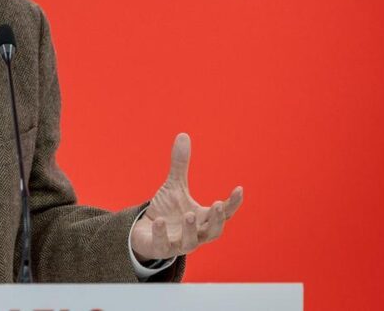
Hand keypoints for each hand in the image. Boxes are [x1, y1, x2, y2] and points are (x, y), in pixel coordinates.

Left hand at [130, 133, 242, 261]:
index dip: (233, 203)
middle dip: (217, 220)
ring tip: (189, 214)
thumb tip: (183, 134)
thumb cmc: (167, 210)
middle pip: (213, 231)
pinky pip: (164, 245)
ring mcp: (179, 243)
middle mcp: (196, 233)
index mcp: (203, 218)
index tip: (238, 189)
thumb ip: (181, 165)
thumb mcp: (174, 185)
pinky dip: (162, 234)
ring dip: (192, 229)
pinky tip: (159, 221)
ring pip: (191, 242)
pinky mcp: (162, 249)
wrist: (145, 232)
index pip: (224, 213)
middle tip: (218, 205)